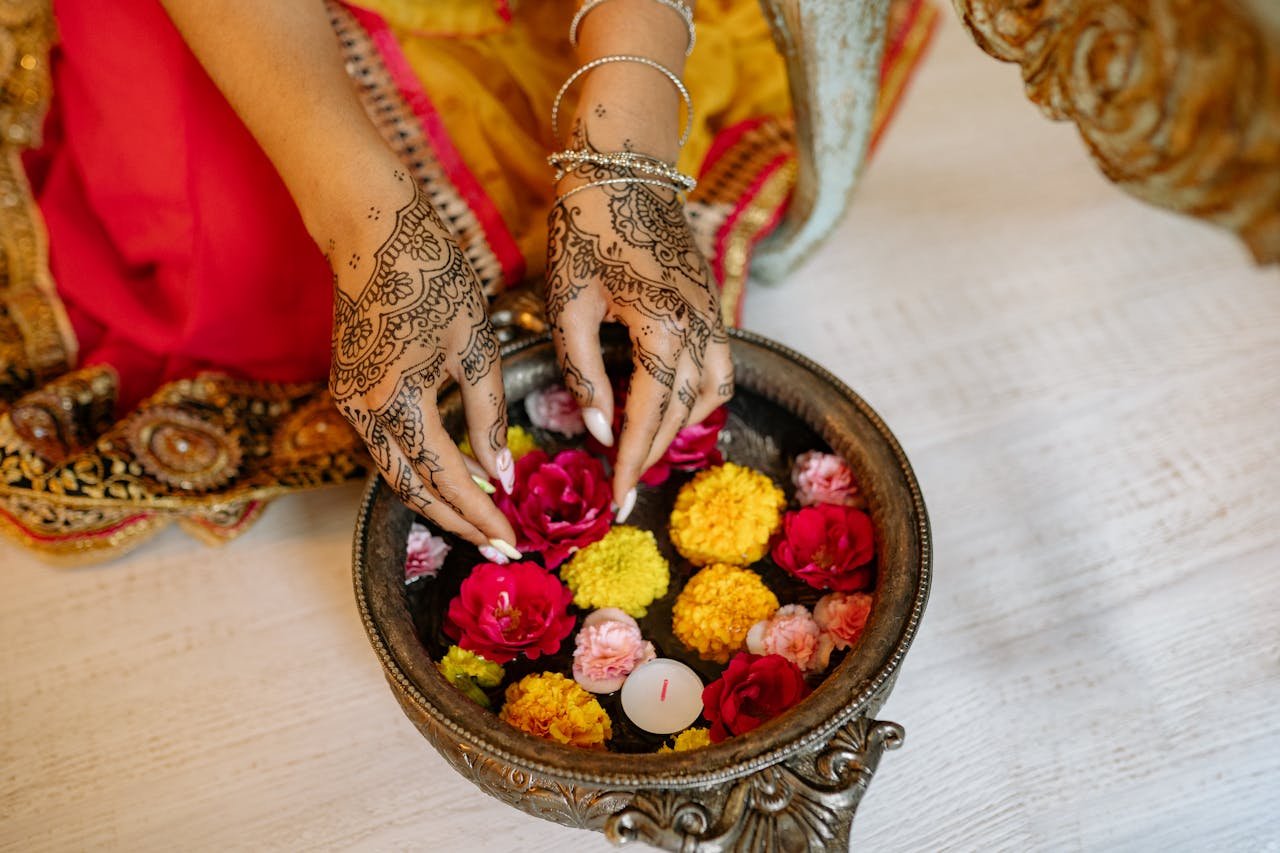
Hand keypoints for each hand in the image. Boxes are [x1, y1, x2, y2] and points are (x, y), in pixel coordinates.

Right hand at [328, 170, 518, 557]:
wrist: (371, 229)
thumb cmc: (433, 277)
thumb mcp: (475, 346)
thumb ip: (487, 416)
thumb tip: (501, 475)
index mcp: (397, 402)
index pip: (444, 479)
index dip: (479, 514)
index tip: (511, 541)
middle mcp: (364, 411)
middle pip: (410, 488)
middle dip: (455, 521)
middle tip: (497, 546)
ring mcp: (351, 400)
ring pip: (394, 471)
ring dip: (436, 499)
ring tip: (480, 521)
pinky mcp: (351, 386)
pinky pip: (387, 446)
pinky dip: (419, 469)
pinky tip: (452, 476)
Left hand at [544, 169, 733, 516]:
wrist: (623, 164)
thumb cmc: (585, 226)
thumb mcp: (568, 301)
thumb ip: (583, 372)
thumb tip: (600, 431)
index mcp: (663, 323)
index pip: (651, 413)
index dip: (632, 462)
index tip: (617, 503)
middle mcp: (701, 323)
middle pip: (684, 411)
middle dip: (652, 455)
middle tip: (623, 492)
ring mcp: (714, 312)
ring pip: (713, 392)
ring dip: (681, 427)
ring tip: (643, 450)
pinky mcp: (713, 302)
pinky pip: (719, 365)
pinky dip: (698, 395)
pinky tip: (668, 404)